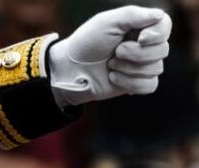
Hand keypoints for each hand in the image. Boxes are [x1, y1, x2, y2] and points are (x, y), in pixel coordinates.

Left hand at [49, 6, 171, 107]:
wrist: (70, 69)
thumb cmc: (87, 43)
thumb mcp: (106, 23)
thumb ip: (133, 15)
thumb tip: (160, 16)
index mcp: (140, 26)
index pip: (165, 26)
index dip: (157, 34)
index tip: (141, 38)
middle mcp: (145, 44)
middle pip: (162, 50)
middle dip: (135, 54)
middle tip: (114, 53)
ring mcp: (143, 65)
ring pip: (156, 69)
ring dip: (128, 68)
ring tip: (110, 65)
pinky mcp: (137, 83)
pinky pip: (149, 85)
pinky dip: (130, 83)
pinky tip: (113, 78)